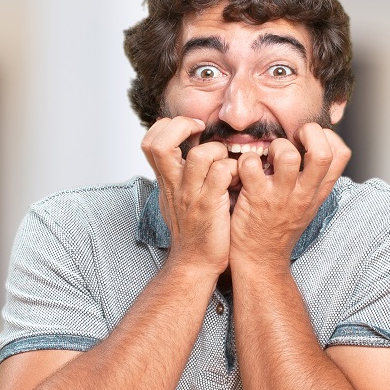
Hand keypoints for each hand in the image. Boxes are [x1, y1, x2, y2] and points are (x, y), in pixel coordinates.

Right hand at [141, 117, 236, 275]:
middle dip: (182, 126)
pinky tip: (238, 178)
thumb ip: (179, 176)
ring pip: (199, 155)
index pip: (150, 142)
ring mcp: (191, 195)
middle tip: (202, 130)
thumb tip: (188, 151)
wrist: (195, 263)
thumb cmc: (193, 231)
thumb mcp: (177, 199)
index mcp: (166, 181)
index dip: (168, 127)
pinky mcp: (211, 206)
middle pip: (160, 144)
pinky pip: (222, 173)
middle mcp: (174, 185)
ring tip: (226, 160)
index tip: (191, 129)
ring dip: (217, 150)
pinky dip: (234, 169)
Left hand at [229, 123, 350, 270]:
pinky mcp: (256, 198)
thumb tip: (311, 146)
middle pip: (322, 153)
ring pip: (286, 154)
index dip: (327, 136)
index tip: (310, 139)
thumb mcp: (308, 204)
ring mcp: (281, 195)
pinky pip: (250, 164)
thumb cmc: (281, 227)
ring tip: (267, 157)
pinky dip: (244, 160)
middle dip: (308, 132)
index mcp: (319, 191)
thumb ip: (312, 178)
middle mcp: (304, 192)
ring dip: (273, 146)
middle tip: (293, 138)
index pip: (342, 154)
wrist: (261, 259)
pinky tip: (244, 170)